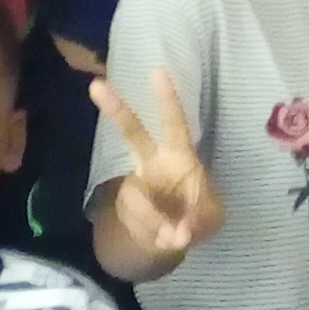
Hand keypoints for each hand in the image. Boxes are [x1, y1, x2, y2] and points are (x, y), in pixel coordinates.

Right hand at [93, 67, 220, 259]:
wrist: (173, 238)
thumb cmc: (198, 215)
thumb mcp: (211, 219)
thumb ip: (200, 221)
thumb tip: (179, 232)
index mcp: (180, 155)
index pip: (175, 123)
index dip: (167, 99)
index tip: (157, 70)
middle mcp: (153, 163)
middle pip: (133, 132)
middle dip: (115, 109)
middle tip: (97, 84)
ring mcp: (136, 183)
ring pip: (137, 197)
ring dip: (156, 221)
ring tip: (174, 235)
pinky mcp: (125, 205)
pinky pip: (136, 220)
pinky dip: (153, 234)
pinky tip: (163, 238)